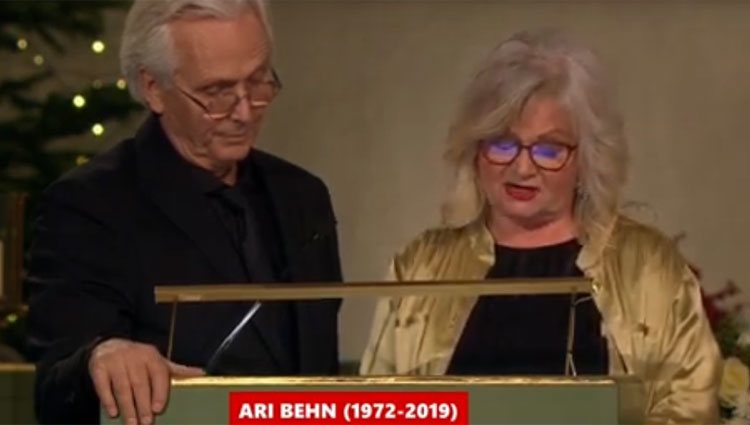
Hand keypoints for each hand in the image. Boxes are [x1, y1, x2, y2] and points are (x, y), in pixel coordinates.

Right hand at [88, 338, 203, 424]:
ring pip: (122, 387)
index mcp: (152, 356)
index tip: (159, 409)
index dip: (159, 392)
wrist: (108, 346)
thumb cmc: (139, 359)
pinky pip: (103, 386)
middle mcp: (134, 357)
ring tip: (131, 423)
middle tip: (146, 422)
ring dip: (127, 407)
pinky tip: (113, 413)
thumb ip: (177, 370)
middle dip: (143, 405)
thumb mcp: (158, 361)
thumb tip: (202, 374)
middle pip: (139, 384)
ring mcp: (116, 361)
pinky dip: (108, 400)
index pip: (158, 374)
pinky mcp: (99, 367)